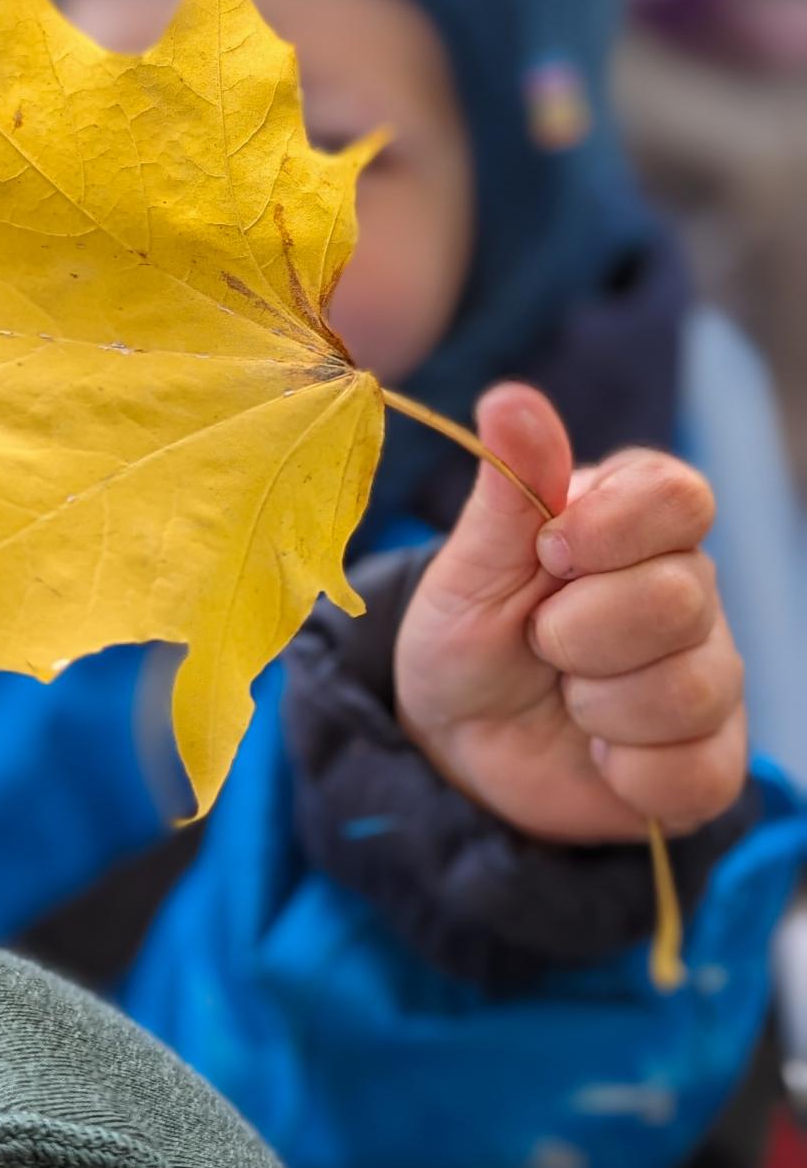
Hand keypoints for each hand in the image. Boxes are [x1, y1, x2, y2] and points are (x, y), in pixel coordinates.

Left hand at [394, 384, 746, 842]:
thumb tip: (510, 397)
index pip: (680, 497)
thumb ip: (508, 486)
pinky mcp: (709, 756)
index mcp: (639, 519)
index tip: (548, 554)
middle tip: (540, 642)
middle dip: (577, 633)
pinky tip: (596, 752)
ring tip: (565, 698)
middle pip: (678, 599)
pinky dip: (623, 769)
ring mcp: (710, 672)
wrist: (457, 741)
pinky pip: (693, 770)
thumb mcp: (471, 562)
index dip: (611, 530)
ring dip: (595, 704)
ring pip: (688, 688)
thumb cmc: (470, 633)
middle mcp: (691, 587)